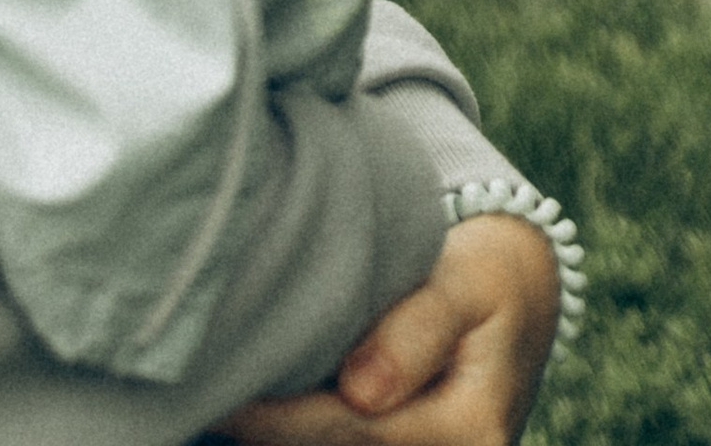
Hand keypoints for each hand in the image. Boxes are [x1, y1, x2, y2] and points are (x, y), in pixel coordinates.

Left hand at [211, 213, 564, 445]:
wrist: (514, 307)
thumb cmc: (482, 280)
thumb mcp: (463, 283)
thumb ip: (416, 330)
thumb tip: (360, 393)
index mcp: (469, 431)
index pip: (354, 429)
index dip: (280, 416)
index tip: (220, 390)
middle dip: (266, 429)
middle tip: (196, 389)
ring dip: (277, 433)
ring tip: (214, 391)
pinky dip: (296, 433)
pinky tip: (251, 405)